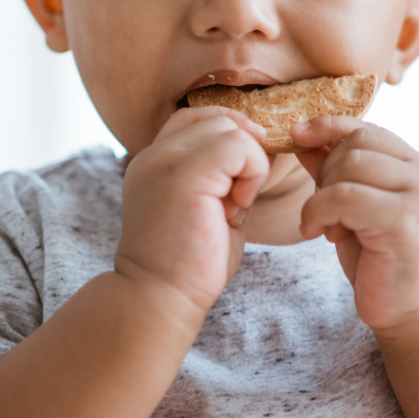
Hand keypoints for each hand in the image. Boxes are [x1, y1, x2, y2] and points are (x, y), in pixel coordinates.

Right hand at [115, 107, 269, 312]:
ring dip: (250, 167)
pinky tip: (236, 210)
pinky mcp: (184, 174)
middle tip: (234, 202)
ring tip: (232, 208)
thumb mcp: (210, 205)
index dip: (231, 138)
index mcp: (156, 160)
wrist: (161, 300)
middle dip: (243, 156)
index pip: (199, 117)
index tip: (238, 183)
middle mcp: (155, 153)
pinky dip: (252, 175)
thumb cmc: (190, 265)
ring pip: (233, 129)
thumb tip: (263, 143)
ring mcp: (165, 160)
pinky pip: (240, 147)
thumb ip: (228, 172)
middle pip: (221, 119)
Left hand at [292, 117, 418, 340]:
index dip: (329, 126)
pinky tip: (318, 233)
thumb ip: (338, 174)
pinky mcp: (407, 220)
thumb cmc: (385, 265)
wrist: (418, 318)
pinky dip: (320, 210)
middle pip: (358, 143)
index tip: (297, 133)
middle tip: (322, 209)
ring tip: (325, 226)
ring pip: (351, 163)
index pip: (369, 129)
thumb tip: (305, 139)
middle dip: (326, 170)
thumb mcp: (357, 212)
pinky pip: (346, 195)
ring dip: (323, 193)